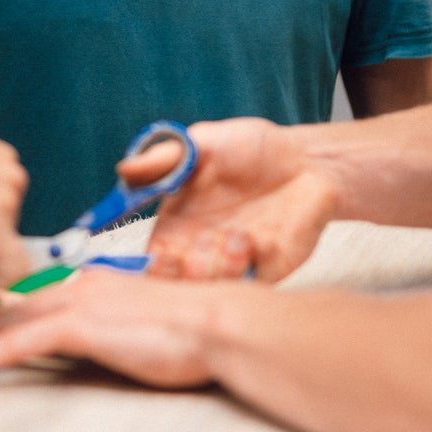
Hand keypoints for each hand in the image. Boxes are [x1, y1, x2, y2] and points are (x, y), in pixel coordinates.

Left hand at [0, 269, 225, 386]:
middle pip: (10, 300)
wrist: (218, 324)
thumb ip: (114, 324)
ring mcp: (78, 303)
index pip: (33, 291)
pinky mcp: (80, 326)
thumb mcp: (143, 321)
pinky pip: (19, 343)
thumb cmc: (193, 330)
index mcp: (93, 282)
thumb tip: (97, 338)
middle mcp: (79, 285)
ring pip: (5, 317)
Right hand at [130, 118, 337, 281]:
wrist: (307, 161)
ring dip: (219, 266)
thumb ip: (164, 159)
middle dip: (185, 271)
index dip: (151, 265)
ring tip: (238, 236)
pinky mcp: (267, 269)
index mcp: (176, 225)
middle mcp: (201, 249)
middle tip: (201, 242)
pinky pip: (250, 284)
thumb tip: (123, 170)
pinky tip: (259, 239)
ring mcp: (233, 262)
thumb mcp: (203, 144)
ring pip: (212, 288)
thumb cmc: (252, 148)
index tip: (162, 251)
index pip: (151, 261)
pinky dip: (250, 265)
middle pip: (178, 285)